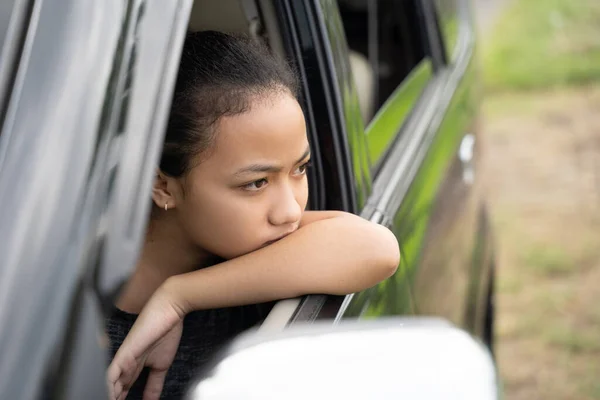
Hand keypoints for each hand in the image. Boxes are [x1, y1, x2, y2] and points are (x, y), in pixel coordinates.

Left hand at [107, 283, 186, 399]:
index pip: (122, 389)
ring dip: (109, 396)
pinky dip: (108, 388)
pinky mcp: (124, 353)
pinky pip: (110, 375)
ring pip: (109, 385)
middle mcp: (125, 363)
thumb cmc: (167, 331)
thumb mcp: (162, 365)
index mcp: (133, 366)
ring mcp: (123, 358)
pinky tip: (108, 397)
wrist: (170, 309)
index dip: (120, 399)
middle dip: (114, 399)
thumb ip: (155, 384)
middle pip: (114, 389)